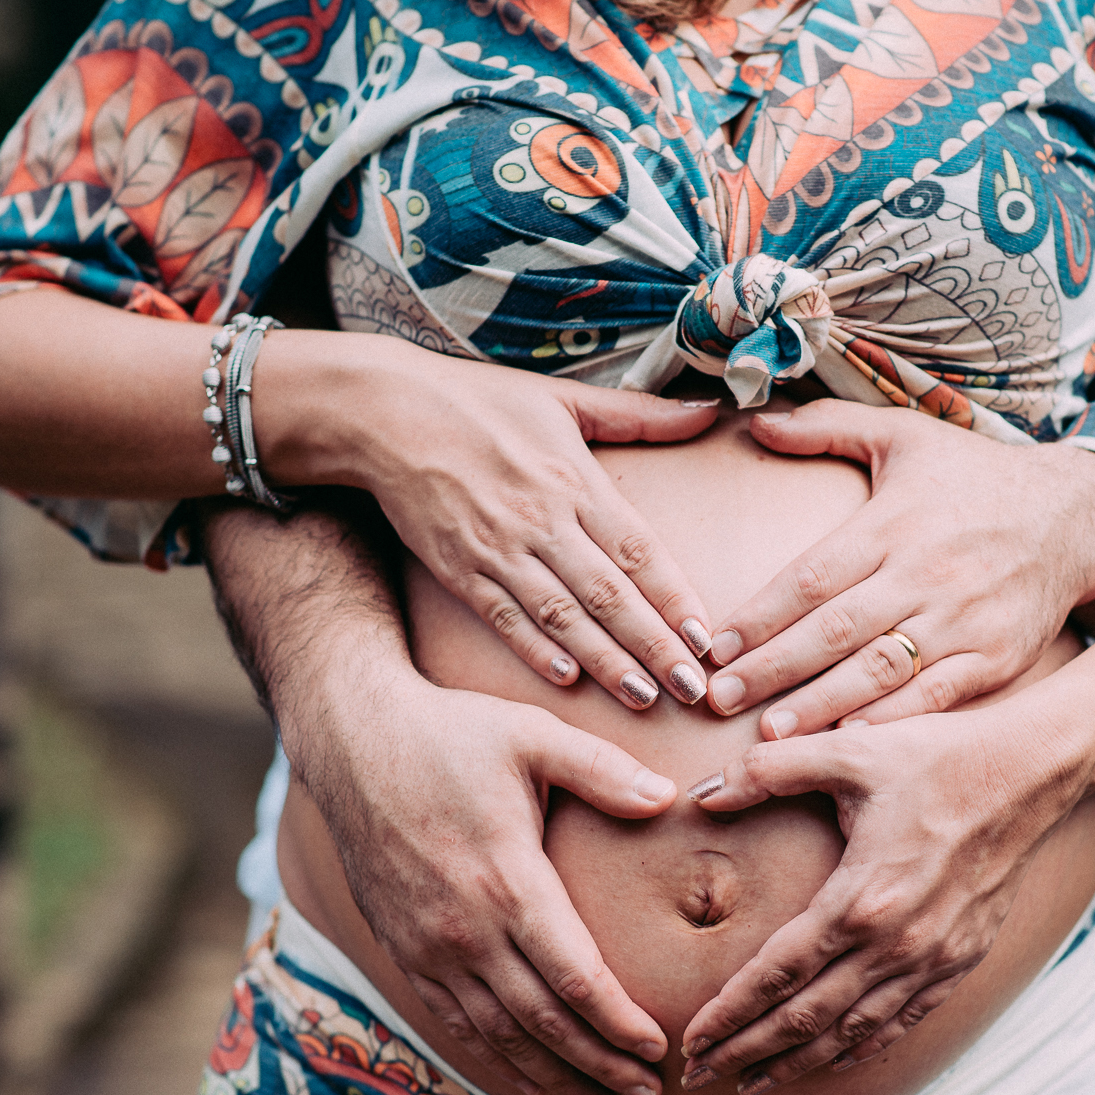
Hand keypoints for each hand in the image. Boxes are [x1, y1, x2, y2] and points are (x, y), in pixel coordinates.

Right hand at [299, 666, 680, 1094]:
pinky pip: (454, 1019)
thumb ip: (603, 769)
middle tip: (648, 1094)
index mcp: (506, 881)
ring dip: (552, 1073)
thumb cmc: (449, 732)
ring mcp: (428, 945)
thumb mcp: (532, 734)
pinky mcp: (403, 947)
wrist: (351, 740)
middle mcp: (464, 928)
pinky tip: (528, 1074)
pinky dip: (496, 1056)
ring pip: (497, 1032)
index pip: (574, 974)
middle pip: (542, 1019)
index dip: (618, 1020)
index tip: (659, 1047)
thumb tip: (669, 798)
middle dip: (599, 1062)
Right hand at [356, 346, 722, 708]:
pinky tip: (567, 679)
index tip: (707, 638)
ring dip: (605, 661)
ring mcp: (498, 549)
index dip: (675, 598)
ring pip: (562, 616)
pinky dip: (535, 649)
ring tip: (644, 697)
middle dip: (655, 646)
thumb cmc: (480, 401)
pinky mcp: (458, 569)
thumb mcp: (565, 398)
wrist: (386, 411)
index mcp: (575, 481)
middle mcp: (541, 521)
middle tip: (693, 689)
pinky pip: (503, 617)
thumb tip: (708, 410)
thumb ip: (639, 414)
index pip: (639, 550)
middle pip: (609, 595)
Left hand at [677, 706, 1085, 1094]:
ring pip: (851, 1032)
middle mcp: (895, 944)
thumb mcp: (848, 750)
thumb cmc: (938, 756)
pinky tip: (834, 1060)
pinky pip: (902, 1021)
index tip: (691, 1040)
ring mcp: (932, 958)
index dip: (729, 1013)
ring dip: (797, 1063)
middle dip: (747, 1051)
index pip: (777, 974)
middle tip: (700, 1074)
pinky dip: (861, 1048)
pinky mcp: (961, 960)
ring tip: (752, 1083)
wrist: (1031, 773)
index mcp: (860, 900)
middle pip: (805, 1018)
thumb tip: (703, 793)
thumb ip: (769, 771)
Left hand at [702, 400, 1094, 733]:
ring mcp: (963, 620)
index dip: (762, 613)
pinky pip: (935, 698)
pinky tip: (850, 744)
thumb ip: (825, 427)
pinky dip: (893, 722)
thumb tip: (751, 422)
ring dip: (822, 706)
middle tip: (719, 699)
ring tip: (770, 736)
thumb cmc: (974, 477)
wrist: (1075, 517)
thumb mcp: (904, 435)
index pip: (815, 575)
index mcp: (895, 523)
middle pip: (837, 629)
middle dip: (774, 668)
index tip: (715, 645)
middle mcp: (927, 573)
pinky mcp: (994, 658)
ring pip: (881, 670)